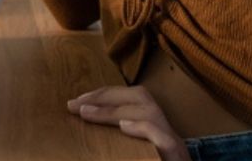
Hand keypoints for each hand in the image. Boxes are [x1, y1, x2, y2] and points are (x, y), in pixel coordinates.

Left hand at [67, 85, 188, 160]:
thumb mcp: (133, 153)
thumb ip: (116, 140)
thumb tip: (86, 122)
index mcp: (156, 130)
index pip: (131, 98)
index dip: (104, 95)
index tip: (76, 102)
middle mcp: (166, 132)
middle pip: (141, 97)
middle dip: (106, 96)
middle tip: (75, 104)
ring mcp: (174, 145)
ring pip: (150, 114)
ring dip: (115, 110)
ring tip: (87, 113)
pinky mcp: (176, 155)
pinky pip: (163, 138)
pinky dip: (143, 129)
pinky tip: (124, 126)